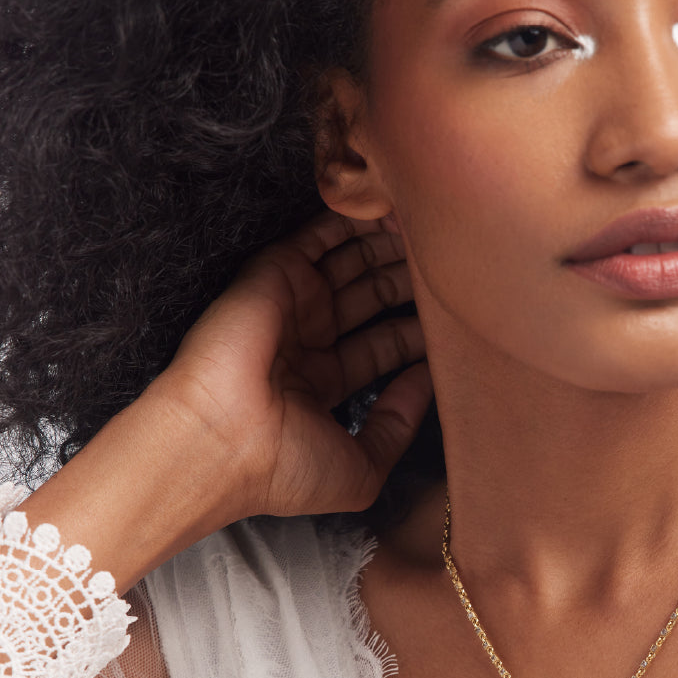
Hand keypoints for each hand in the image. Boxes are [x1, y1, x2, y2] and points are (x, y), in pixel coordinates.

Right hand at [152, 210, 431, 519]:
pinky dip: (351, 221)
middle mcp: (310, 340)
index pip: (384, 345)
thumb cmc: (285, 469)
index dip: (419, 329)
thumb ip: (399, 424)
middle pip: (372, 297)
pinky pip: (318, 237)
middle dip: (409, 280)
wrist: (220, 442)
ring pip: (351, 263)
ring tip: (432, 229)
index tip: (457, 314)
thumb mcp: (362, 468)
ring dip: (388, 245)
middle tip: (451, 262)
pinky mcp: (275, 275)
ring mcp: (293, 306)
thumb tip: (426, 381)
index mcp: (325, 383)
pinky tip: (389, 208)